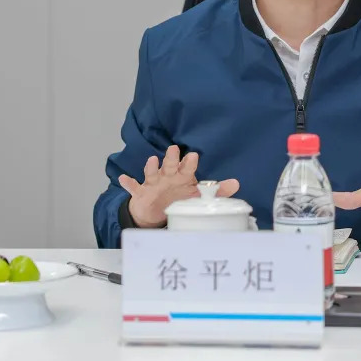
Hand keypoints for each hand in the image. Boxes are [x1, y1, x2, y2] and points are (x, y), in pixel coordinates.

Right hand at [119, 145, 239, 227]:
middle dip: (172, 158)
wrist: (154, 210)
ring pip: (152, 173)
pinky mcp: (141, 193)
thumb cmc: (177, 197)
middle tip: (174, 149)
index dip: (190, 163)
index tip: (193, 156)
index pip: (187, 168)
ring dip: (151, 167)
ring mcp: (153, 184)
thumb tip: (236, 184)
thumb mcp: (196, 195)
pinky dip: (129, 183)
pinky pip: (134, 187)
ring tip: (152, 160)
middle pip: (170, 166)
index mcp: (182, 177)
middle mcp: (167, 177)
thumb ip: (216, 190)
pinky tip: (124, 179)